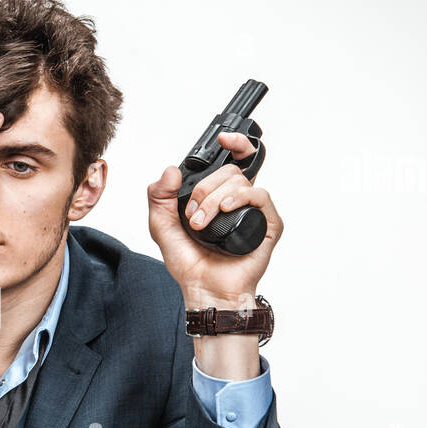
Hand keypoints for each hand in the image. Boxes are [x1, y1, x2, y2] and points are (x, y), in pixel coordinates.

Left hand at [147, 131, 283, 308]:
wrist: (204, 290)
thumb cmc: (189, 263)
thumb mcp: (161, 225)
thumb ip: (159, 196)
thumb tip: (171, 170)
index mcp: (218, 197)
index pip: (232, 161)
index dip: (233, 143)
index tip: (222, 137)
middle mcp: (238, 201)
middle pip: (230, 169)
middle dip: (205, 188)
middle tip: (192, 215)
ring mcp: (254, 212)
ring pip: (241, 180)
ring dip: (215, 199)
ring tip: (201, 224)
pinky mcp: (268, 225)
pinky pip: (260, 196)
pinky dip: (240, 197)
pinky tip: (226, 209)